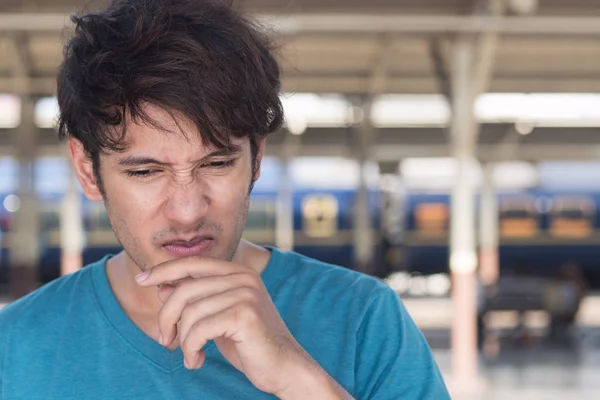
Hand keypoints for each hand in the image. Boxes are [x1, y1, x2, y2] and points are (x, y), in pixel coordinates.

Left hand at [135, 256, 313, 395]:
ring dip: (182, 341)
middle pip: (185, 290)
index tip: (142, 279)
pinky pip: (199, 330)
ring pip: (190, 313)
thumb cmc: (248, 342)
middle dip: (167, 318)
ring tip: (190, 356)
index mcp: (238, 272)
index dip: (163, 269)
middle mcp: (243, 277)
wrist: (283, 366)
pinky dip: (191, 350)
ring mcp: (246, 294)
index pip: (193, 263)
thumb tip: (161, 284)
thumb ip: (195, 298)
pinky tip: (197, 362)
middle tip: (165, 341)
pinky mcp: (245, 315)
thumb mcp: (216, 317)